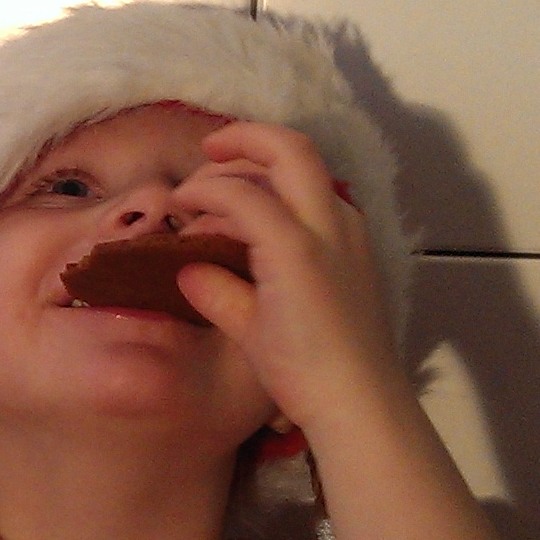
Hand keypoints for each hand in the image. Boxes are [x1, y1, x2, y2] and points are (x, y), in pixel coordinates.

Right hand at [171, 120, 411, 432]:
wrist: (361, 401)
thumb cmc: (302, 371)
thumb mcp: (248, 331)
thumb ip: (215, 289)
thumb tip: (188, 267)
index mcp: (295, 245)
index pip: (240, 192)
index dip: (202, 191)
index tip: (177, 206)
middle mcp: (328, 226)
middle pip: (290, 150)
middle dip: (246, 139)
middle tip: (209, 152)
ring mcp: (350, 232)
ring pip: (310, 169)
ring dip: (268, 164)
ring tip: (229, 188)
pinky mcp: (358, 247)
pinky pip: (321, 197)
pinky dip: (288, 192)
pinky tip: (263, 219)